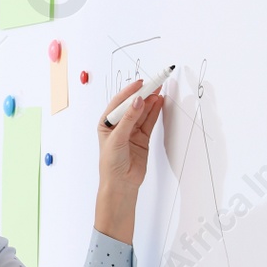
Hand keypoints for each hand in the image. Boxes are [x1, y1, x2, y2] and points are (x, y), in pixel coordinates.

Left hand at [98, 78, 164, 193]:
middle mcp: (119, 125)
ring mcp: (131, 131)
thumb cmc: (111, 163)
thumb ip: (129, 119)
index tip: (140, 83)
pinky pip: (149, 122)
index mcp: (106, 123)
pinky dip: (155, 112)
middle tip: (154, 84)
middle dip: (143, 95)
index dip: (130, 92)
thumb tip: (138, 101)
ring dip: (150, 102)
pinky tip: (159, 103)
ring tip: (159, 91)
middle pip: (132, 106)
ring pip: (142, 112)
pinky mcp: (142, 138)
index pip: (119, 103)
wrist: (121, 183)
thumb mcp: (117, 138)